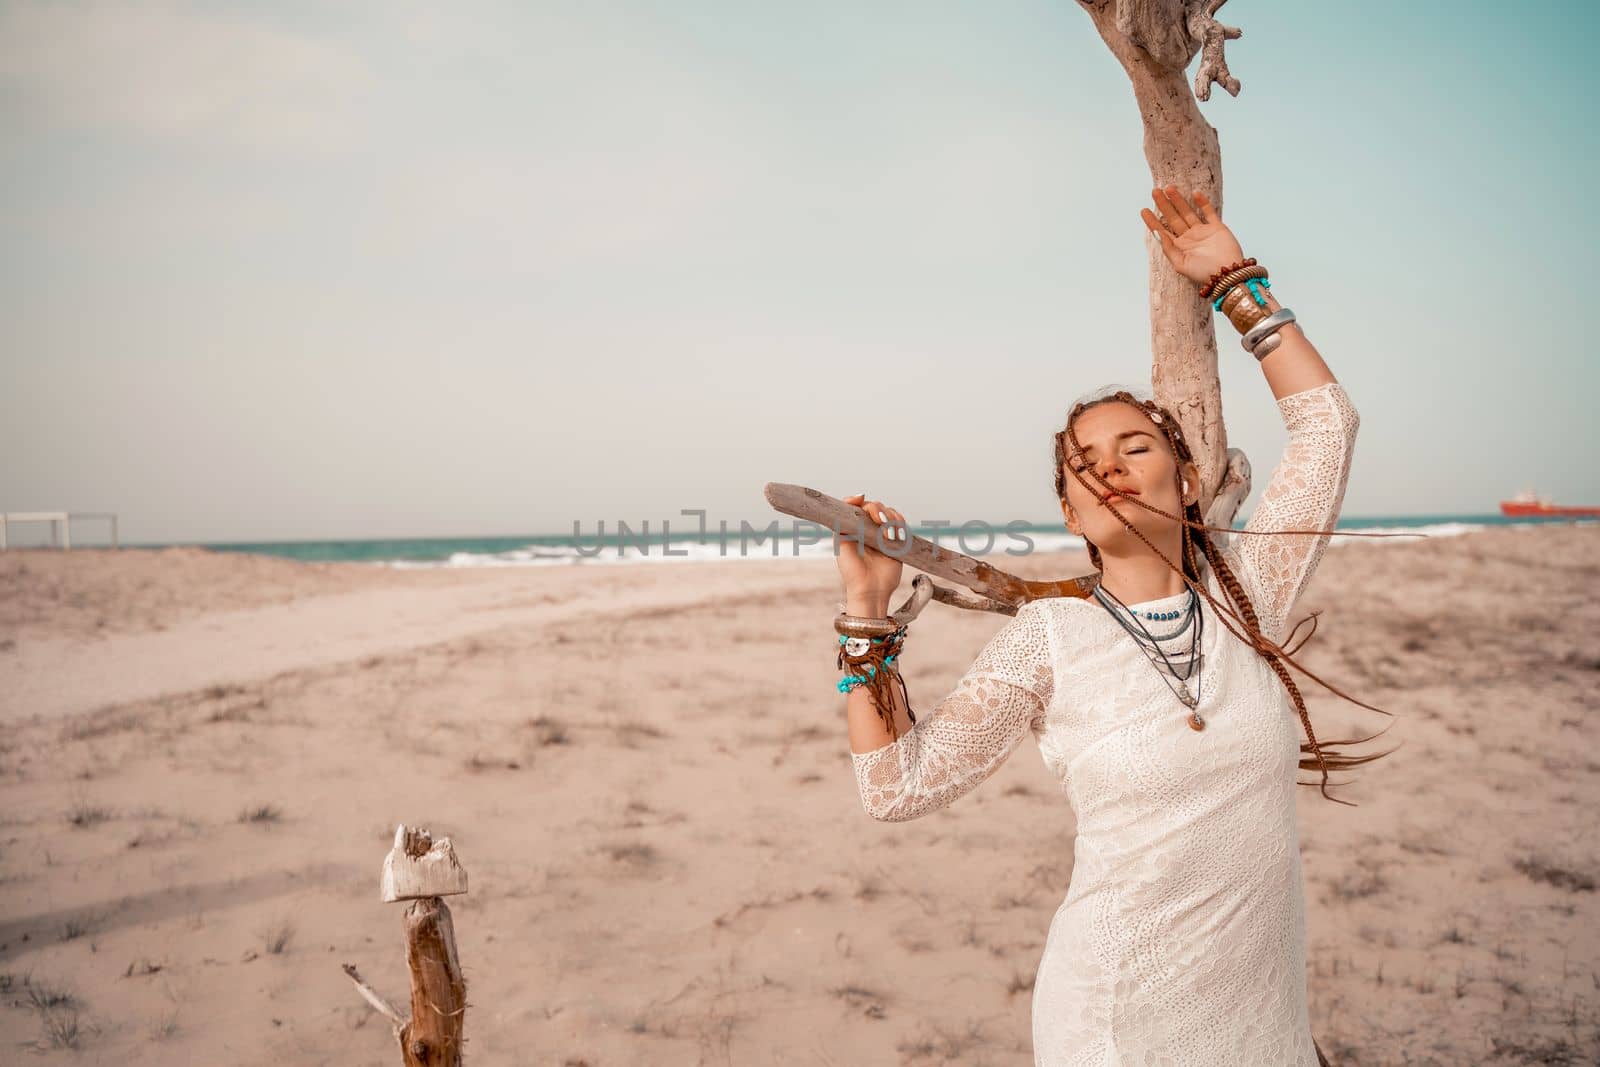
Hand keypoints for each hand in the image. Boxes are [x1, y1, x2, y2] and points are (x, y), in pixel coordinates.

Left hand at [835, 493, 905, 612]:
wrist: (870, 590)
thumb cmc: (852, 571)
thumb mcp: (841, 544)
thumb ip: (842, 521)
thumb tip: (853, 500)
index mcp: (852, 528)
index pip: (856, 506)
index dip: (859, 500)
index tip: (861, 499)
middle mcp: (866, 529)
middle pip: (874, 506)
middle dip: (877, 510)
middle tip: (879, 521)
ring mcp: (882, 534)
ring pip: (889, 513)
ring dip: (890, 518)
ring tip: (888, 535)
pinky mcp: (896, 541)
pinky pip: (901, 525)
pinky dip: (900, 525)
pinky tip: (896, 534)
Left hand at [1140, 184, 1245, 286]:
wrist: (1227, 274)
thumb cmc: (1203, 273)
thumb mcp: (1181, 264)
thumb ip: (1169, 248)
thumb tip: (1158, 233)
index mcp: (1179, 247)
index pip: (1163, 231)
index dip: (1153, 221)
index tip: (1143, 210)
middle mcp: (1189, 238)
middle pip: (1173, 218)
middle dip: (1164, 205)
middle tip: (1155, 191)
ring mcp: (1203, 232)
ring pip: (1188, 212)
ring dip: (1179, 200)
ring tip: (1169, 187)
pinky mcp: (1217, 228)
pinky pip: (1209, 212)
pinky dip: (1202, 203)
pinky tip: (1194, 193)